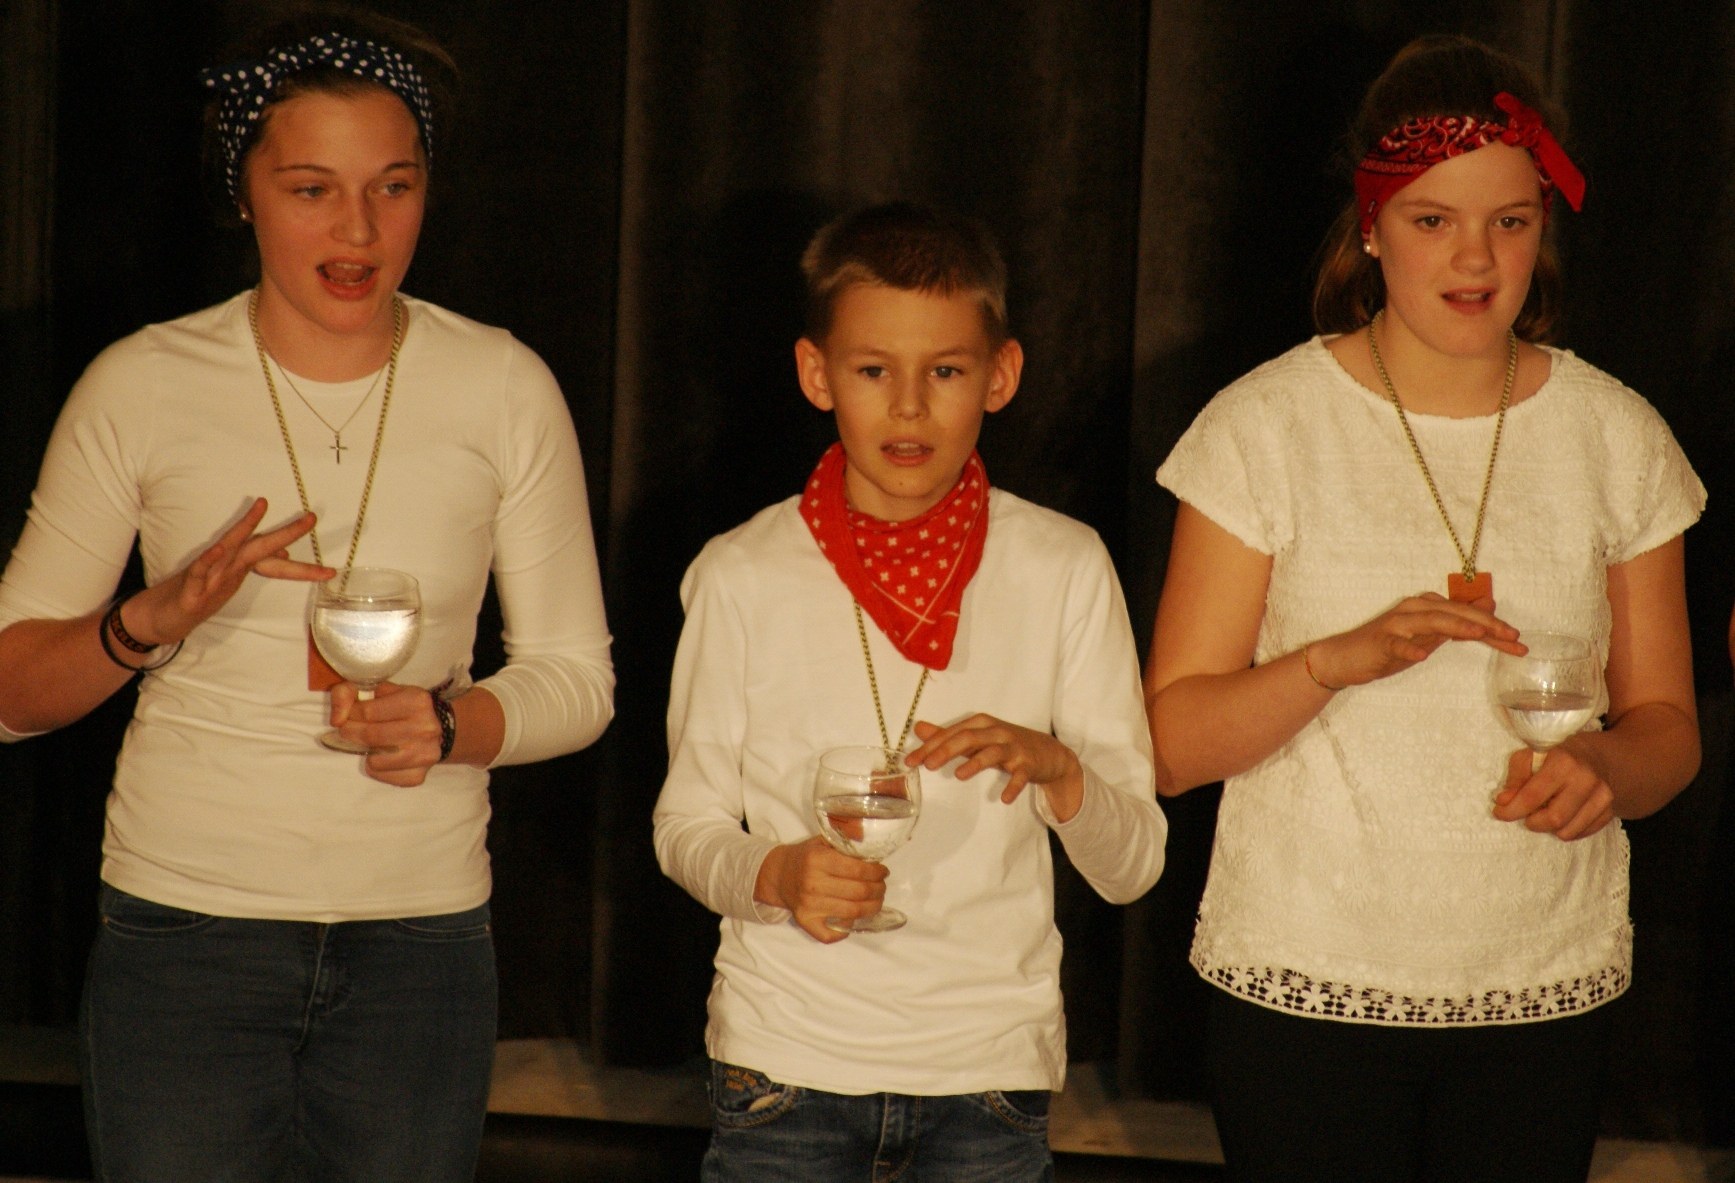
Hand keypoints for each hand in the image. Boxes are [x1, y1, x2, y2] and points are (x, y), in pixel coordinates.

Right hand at [130, 499, 331, 644]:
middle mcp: (227, 568)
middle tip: (312, 519)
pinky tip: (219, 549)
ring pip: (228, 549)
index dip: (305, 569)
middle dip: (287, 534)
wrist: (159, 618)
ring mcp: (207, 576)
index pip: (277, 564)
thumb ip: (258, 566)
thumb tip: (286, 554)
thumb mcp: (232, 583)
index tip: (332, 572)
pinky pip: (199, 571)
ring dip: (243, 529)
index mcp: (240, 570)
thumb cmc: (197, 596)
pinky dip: (209, 560)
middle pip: (260, 547)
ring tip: (259, 508)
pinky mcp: (188, 589)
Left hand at [330, 681, 443, 786]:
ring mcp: (424, 754)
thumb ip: (348, 693)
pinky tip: (383, 756)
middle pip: (370, 735)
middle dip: (351, 733)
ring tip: (371, 743)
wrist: (441, 728)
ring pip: (375, 760)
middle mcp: (425, 728)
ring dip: (366, 752)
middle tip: (350, 730)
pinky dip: (376, 767)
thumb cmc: (403, 707)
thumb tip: (336, 719)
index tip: (351, 715)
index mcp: (417, 701)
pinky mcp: (418, 776)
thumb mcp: (379, 690)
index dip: (350, 714)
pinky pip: (382, 776)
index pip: (367, 711)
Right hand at [754, 836, 887, 942]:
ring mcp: (809, 905)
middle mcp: (812, 884)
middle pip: (859, 892)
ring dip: (872, 908)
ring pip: (852, 912)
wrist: (779, 875)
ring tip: (877, 900)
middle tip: (882, 886)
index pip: (858, 869)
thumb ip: (846, 839)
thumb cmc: (806, 857)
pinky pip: (830, 934)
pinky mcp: (805, 921)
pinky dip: (846, 931)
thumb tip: (869, 836)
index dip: (877, 872)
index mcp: (817, 860)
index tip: (883, 871)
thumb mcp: (823, 841)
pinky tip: (853, 921)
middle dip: (878, 889)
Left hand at [907, 715, 1084, 820]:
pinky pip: (1020, 776)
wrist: (1048, 753)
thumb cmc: (1006, 745)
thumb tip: (918, 728)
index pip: (951, 733)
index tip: (911, 761)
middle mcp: (996, 732)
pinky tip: (1003, 799)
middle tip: (928, 765)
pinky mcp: (1029, 764)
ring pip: (993, 752)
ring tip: (959, 775)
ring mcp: (1014, 748)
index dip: (930, 746)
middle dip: (946, 750)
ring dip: (976, 763)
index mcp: (981, 724)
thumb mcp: (977, 737)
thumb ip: (948, 735)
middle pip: (968, 738)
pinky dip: (1013, 786)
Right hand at [1307, 593, 1524, 689]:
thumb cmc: (1387, 648)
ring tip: (1479, 633)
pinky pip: (1397, 643)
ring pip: (1431, 621)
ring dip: (1457, 625)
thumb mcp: (1427, 637)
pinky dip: (1410, 648)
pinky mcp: (1380, 641)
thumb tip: (1488, 611)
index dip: (1493, 626)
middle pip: (1454, 612)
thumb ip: (1455, 625)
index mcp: (1426, 608)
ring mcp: (1396, 624)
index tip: (1518, 641)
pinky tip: (1422, 655)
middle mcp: (1413, 610)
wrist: (1344, 658)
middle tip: (1512, 637)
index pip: (1466, 614)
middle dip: (1485, 624)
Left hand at [1492, 745, 1615, 840]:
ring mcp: (1603, 797)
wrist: (1601, 757)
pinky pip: (1582, 833)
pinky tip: (1562, 816)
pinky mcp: (1610, 811)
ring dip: (1549, 828)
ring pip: (1568, 831)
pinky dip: (1566, 830)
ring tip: (1544, 814)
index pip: (1533, 796)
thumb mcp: (1533, 754)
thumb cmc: (1559, 754)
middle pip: (1554, 819)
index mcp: (1564, 761)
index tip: (1499, 813)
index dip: (1512, 809)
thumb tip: (1503, 801)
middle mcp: (1587, 780)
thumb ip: (1516, 776)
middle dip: (1532, 822)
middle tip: (1526, 815)